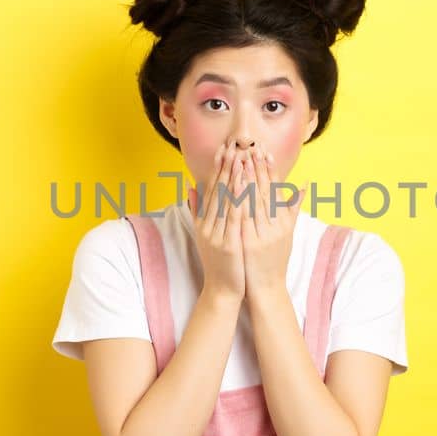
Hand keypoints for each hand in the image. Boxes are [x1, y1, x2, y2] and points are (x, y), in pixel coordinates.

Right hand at [187, 140, 248, 299]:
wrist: (222, 290)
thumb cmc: (219, 261)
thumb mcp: (205, 235)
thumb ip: (197, 211)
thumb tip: (190, 187)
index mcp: (204, 222)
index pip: (211, 190)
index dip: (217, 169)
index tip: (223, 149)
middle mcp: (207, 226)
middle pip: (218, 191)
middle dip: (226, 167)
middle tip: (232, 145)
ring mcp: (216, 235)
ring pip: (226, 202)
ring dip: (234, 179)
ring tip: (241, 158)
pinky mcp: (228, 245)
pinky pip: (235, 219)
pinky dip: (240, 201)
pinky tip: (246, 186)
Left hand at [240, 145, 306, 295]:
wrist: (267, 287)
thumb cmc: (275, 259)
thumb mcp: (288, 233)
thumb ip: (293, 209)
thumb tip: (303, 186)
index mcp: (284, 221)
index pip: (276, 190)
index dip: (270, 170)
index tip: (265, 152)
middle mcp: (276, 226)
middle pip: (265, 191)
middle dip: (258, 168)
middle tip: (252, 147)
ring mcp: (263, 234)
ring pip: (254, 201)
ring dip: (247, 179)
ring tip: (242, 159)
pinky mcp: (250, 243)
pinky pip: (243, 218)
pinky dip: (238, 201)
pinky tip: (231, 187)